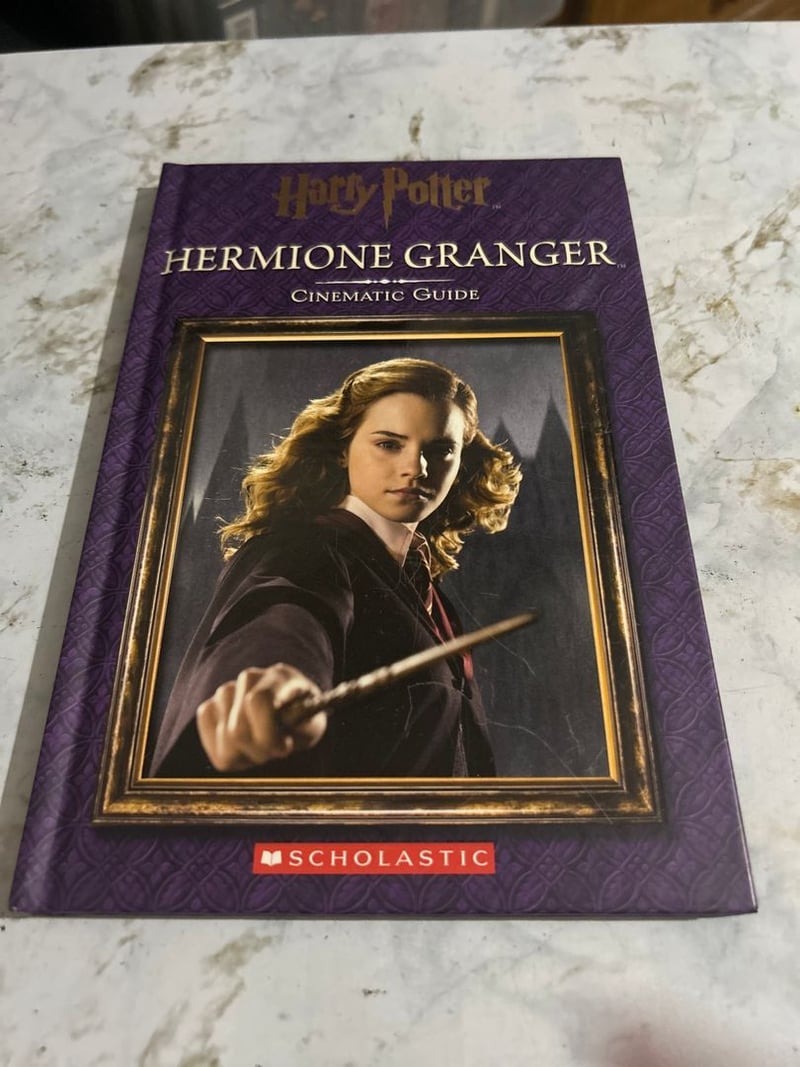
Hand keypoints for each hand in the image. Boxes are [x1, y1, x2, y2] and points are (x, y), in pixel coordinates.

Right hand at [195, 663, 326, 771]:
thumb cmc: (302, 722)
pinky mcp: (209, 708)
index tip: (284, 747)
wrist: (289, 715)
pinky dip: (224, 749)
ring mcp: (226, 691)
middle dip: (258, 750)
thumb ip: (299, 730)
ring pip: (223, 738)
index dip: (268, 734)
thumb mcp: (313, 726)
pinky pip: (207, 736)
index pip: (257, 702)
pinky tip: (243, 746)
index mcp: (280, 677)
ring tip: (260, 746)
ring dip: (243, 752)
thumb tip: (279, 738)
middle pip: (237, 730)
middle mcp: (249, 678)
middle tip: (273, 750)